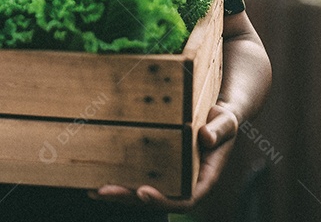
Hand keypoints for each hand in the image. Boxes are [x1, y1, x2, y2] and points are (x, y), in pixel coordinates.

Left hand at [87, 103, 239, 210]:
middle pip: (156, 199)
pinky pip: (138, 177)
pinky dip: (119, 178)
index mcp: (202, 180)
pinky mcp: (159, 169)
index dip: (162, 200)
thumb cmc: (223, 122)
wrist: (217, 118)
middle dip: (128, 197)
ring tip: (94, 189)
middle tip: (104, 191)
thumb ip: (219, 130)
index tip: (143, 192)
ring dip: (119, 193)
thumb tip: (206, 137)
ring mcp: (170, 178)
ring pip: (142, 192)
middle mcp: (184, 184)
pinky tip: (97, 177)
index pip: (184, 200)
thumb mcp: (226, 123)